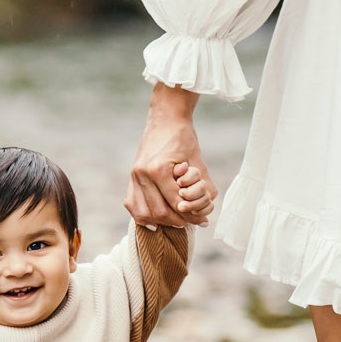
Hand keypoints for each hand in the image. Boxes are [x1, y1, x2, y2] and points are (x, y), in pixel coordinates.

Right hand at [126, 83, 213, 228]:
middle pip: (159, 212)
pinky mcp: (131, 177)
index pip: (176, 203)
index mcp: (158, 169)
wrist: (165, 118)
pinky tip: (154, 221)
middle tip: (191, 223)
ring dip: (161, 221)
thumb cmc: (183, 137)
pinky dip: (142, 216)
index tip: (202, 221)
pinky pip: (132, 205)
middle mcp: (142, 174)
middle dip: (177, 221)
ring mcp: (134, 176)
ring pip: (144, 213)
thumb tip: (209, 206)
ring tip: (176, 221)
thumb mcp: (197, 160)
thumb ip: (204, 184)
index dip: (191, 215)